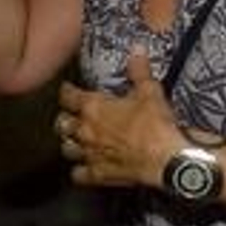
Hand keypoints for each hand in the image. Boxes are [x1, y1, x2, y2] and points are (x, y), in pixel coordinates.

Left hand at [59, 49, 185, 188]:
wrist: (163, 158)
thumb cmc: (154, 124)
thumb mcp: (149, 90)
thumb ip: (139, 70)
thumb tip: (136, 50)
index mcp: (94, 107)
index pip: (68, 96)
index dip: (67, 91)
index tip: (68, 88)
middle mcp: (85, 131)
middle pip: (62, 124)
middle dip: (65, 118)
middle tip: (71, 114)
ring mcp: (89, 154)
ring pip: (66, 149)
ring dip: (69, 143)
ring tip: (75, 140)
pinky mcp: (97, 174)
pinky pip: (78, 174)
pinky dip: (79, 170)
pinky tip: (84, 166)